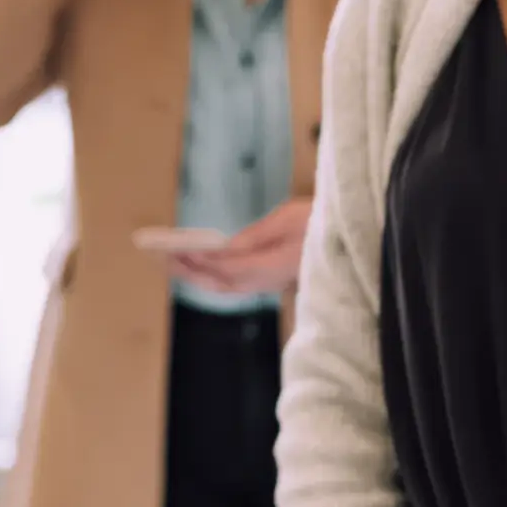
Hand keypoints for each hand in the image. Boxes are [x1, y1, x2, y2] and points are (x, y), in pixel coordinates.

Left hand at [170, 199, 312, 297]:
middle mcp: (268, 281)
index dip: (202, 260)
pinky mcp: (268, 282)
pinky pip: (234, 285)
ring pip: (226, 287)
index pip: (229, 266)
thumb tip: (225, 248)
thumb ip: (256, 236)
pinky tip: (200, 270)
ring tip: (173, 265)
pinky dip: (213, 278)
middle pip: (222, 282)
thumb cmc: (320, 223)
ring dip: (198, 277)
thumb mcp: (289, 219)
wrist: (344, 242)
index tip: (177, 250)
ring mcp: (268, 284)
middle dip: (190, 272)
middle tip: (162, 258)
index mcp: (275, 265)